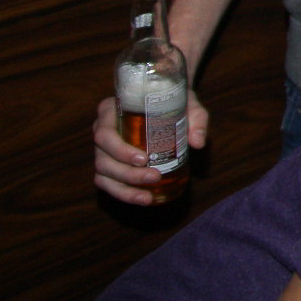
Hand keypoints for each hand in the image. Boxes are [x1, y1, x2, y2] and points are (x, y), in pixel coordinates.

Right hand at [93, 89, 207, 204]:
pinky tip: (143, 199)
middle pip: (103, 159)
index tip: (143, 159)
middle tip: (154, 177)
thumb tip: (198, 143)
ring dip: (124, 189)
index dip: (119, 150)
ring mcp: (103, 149)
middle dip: (127, 174)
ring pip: (102, 175)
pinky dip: (123, 194)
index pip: (104, 133)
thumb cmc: (173, 102)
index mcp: (111, 111)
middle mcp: (102, 130)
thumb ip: (196, 118)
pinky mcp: (109, 164)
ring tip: (147, 197)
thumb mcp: (188, 103)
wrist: (168, 103)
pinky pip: (108, 183)